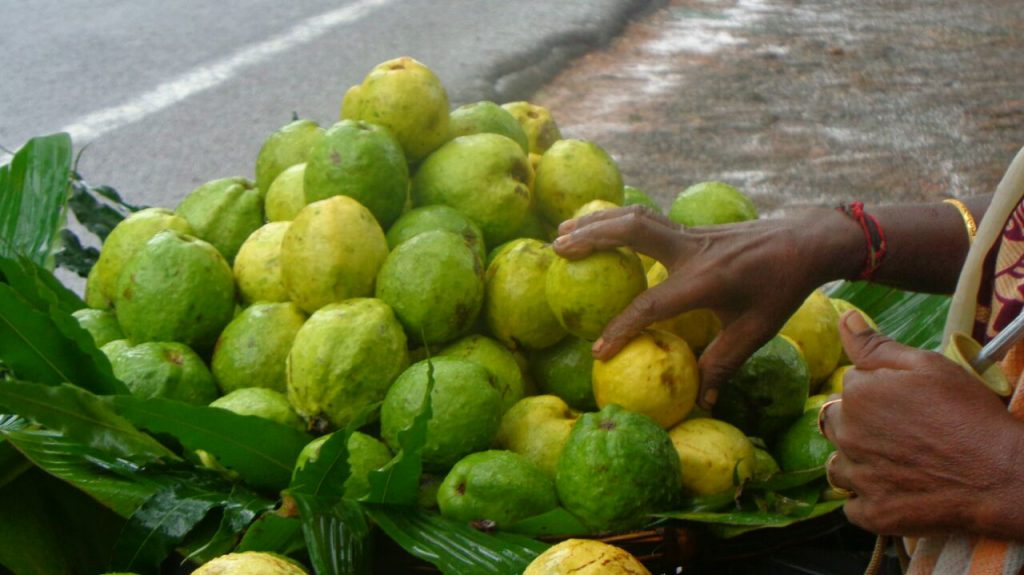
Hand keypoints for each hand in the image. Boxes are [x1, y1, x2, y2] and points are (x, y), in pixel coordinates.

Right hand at [553, 205, 856, 406]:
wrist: (806, 241)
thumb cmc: (781, 289)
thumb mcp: (756, 331)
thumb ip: (723, 363)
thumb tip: (701, 400)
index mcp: (707, 279)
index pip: (653, 304)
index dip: (624, 328)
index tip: (598, 351)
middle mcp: (693, 249)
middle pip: (632, 231)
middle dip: (592, 239)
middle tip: (557, 251)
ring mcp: (690, 232)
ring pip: (636, 216)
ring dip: (597, 221)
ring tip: (562, 232)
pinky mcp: (691, 228)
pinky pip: (646, 219)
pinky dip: (616, 220)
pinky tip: (598, 227)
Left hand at [821, 312, 1023, 538]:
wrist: (1001, 475)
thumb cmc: (968, 413)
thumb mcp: (928, 366)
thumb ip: (877, 345)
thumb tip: (843, 317)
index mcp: (857, 395)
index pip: (851, 385)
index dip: (879, 390)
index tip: (908, 402)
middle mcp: (846, 435)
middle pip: (836, 423)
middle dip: (859, 424)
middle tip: (903, 433)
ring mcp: (857, 478)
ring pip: (839, 465)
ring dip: (857, 462)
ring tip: (897, 462)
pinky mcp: (871, 514)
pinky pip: (851, 505)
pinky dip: (866, 500)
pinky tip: (894, 491)